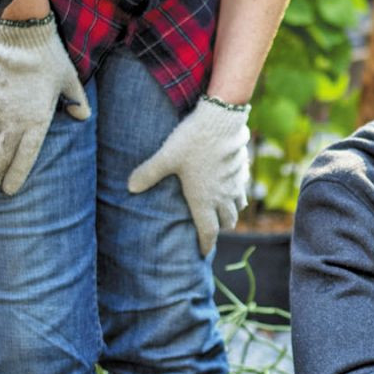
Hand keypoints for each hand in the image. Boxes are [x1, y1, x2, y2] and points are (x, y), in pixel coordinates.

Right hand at [0, 19, 88, 197]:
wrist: (26, 36)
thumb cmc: (51, 59)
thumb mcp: (70, 80)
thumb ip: (77, 100)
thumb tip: (83, 115)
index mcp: (38, 121)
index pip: (27, 155)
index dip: (17, 173)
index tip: (8, 190)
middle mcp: (14, 120)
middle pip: (0, 154)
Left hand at [127, 99, 250, 255]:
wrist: (221, 120)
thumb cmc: (192, 141)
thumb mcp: (166, 157)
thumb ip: (148, 173)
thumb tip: (130, 187)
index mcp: (204, 200)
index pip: (209, 232)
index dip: (206, 245)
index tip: (203, 253)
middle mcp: (223, 196)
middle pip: (227, 221)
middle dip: (220, 227)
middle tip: (211, 228)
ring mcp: (236, 184)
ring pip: (238, 206)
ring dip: (231, 211)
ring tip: (222, 209)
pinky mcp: (244, 169)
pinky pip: (243, 189)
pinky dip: (238, 193)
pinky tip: (230, 185)